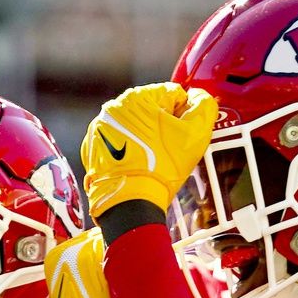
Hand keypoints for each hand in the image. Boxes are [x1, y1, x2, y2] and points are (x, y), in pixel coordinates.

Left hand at [82, 84, 217, 219]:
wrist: (130, 202)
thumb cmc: (163, 166)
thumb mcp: (196, 134)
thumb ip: (204, 106)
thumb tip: (200, 97)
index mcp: (137, 97)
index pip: (172, 94)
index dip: (184, 114)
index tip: (184, 134)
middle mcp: (112, 108)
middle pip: (151, 109)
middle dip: (164, 125)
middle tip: (170, 149)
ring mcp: (99, 128)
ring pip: (134, 125)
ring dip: (146, 137)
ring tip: (154, 159)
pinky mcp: (92, 148)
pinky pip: (118, 142)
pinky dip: (129, 149)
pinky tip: (137, 164)